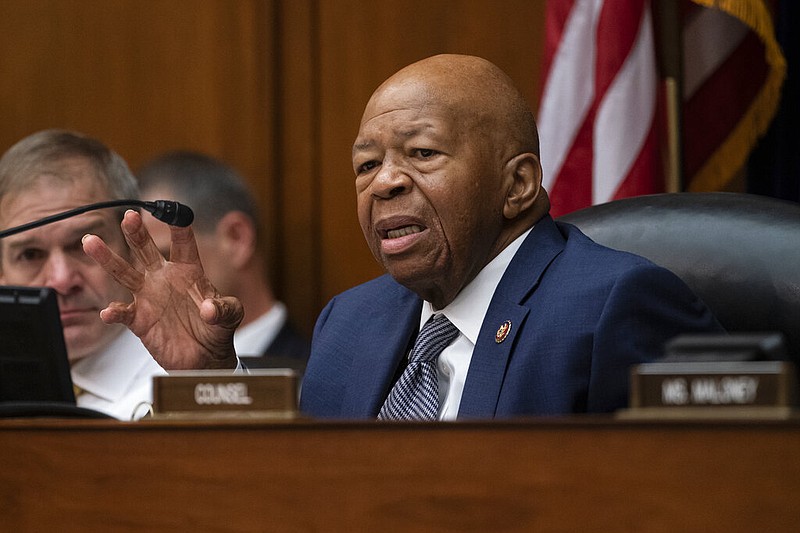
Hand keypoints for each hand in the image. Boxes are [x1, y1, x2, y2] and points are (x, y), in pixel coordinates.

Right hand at [82, 209, 242, 369]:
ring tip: (91, 241)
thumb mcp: (230, 316)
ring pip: (124, 273)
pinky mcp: (139, 320)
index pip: (183, 243)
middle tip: (129, 216)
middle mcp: (164, 278)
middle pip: (146, 250)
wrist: (204, 357)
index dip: (179, 227)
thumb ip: (223, 309)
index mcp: (188, 270)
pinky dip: (115, 312)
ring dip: (108, 259)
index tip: (174, 212)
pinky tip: (109, 312)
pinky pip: (122, 313)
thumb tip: (209, 309)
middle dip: (137, 233)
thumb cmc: (218, 329)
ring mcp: (148, 297)